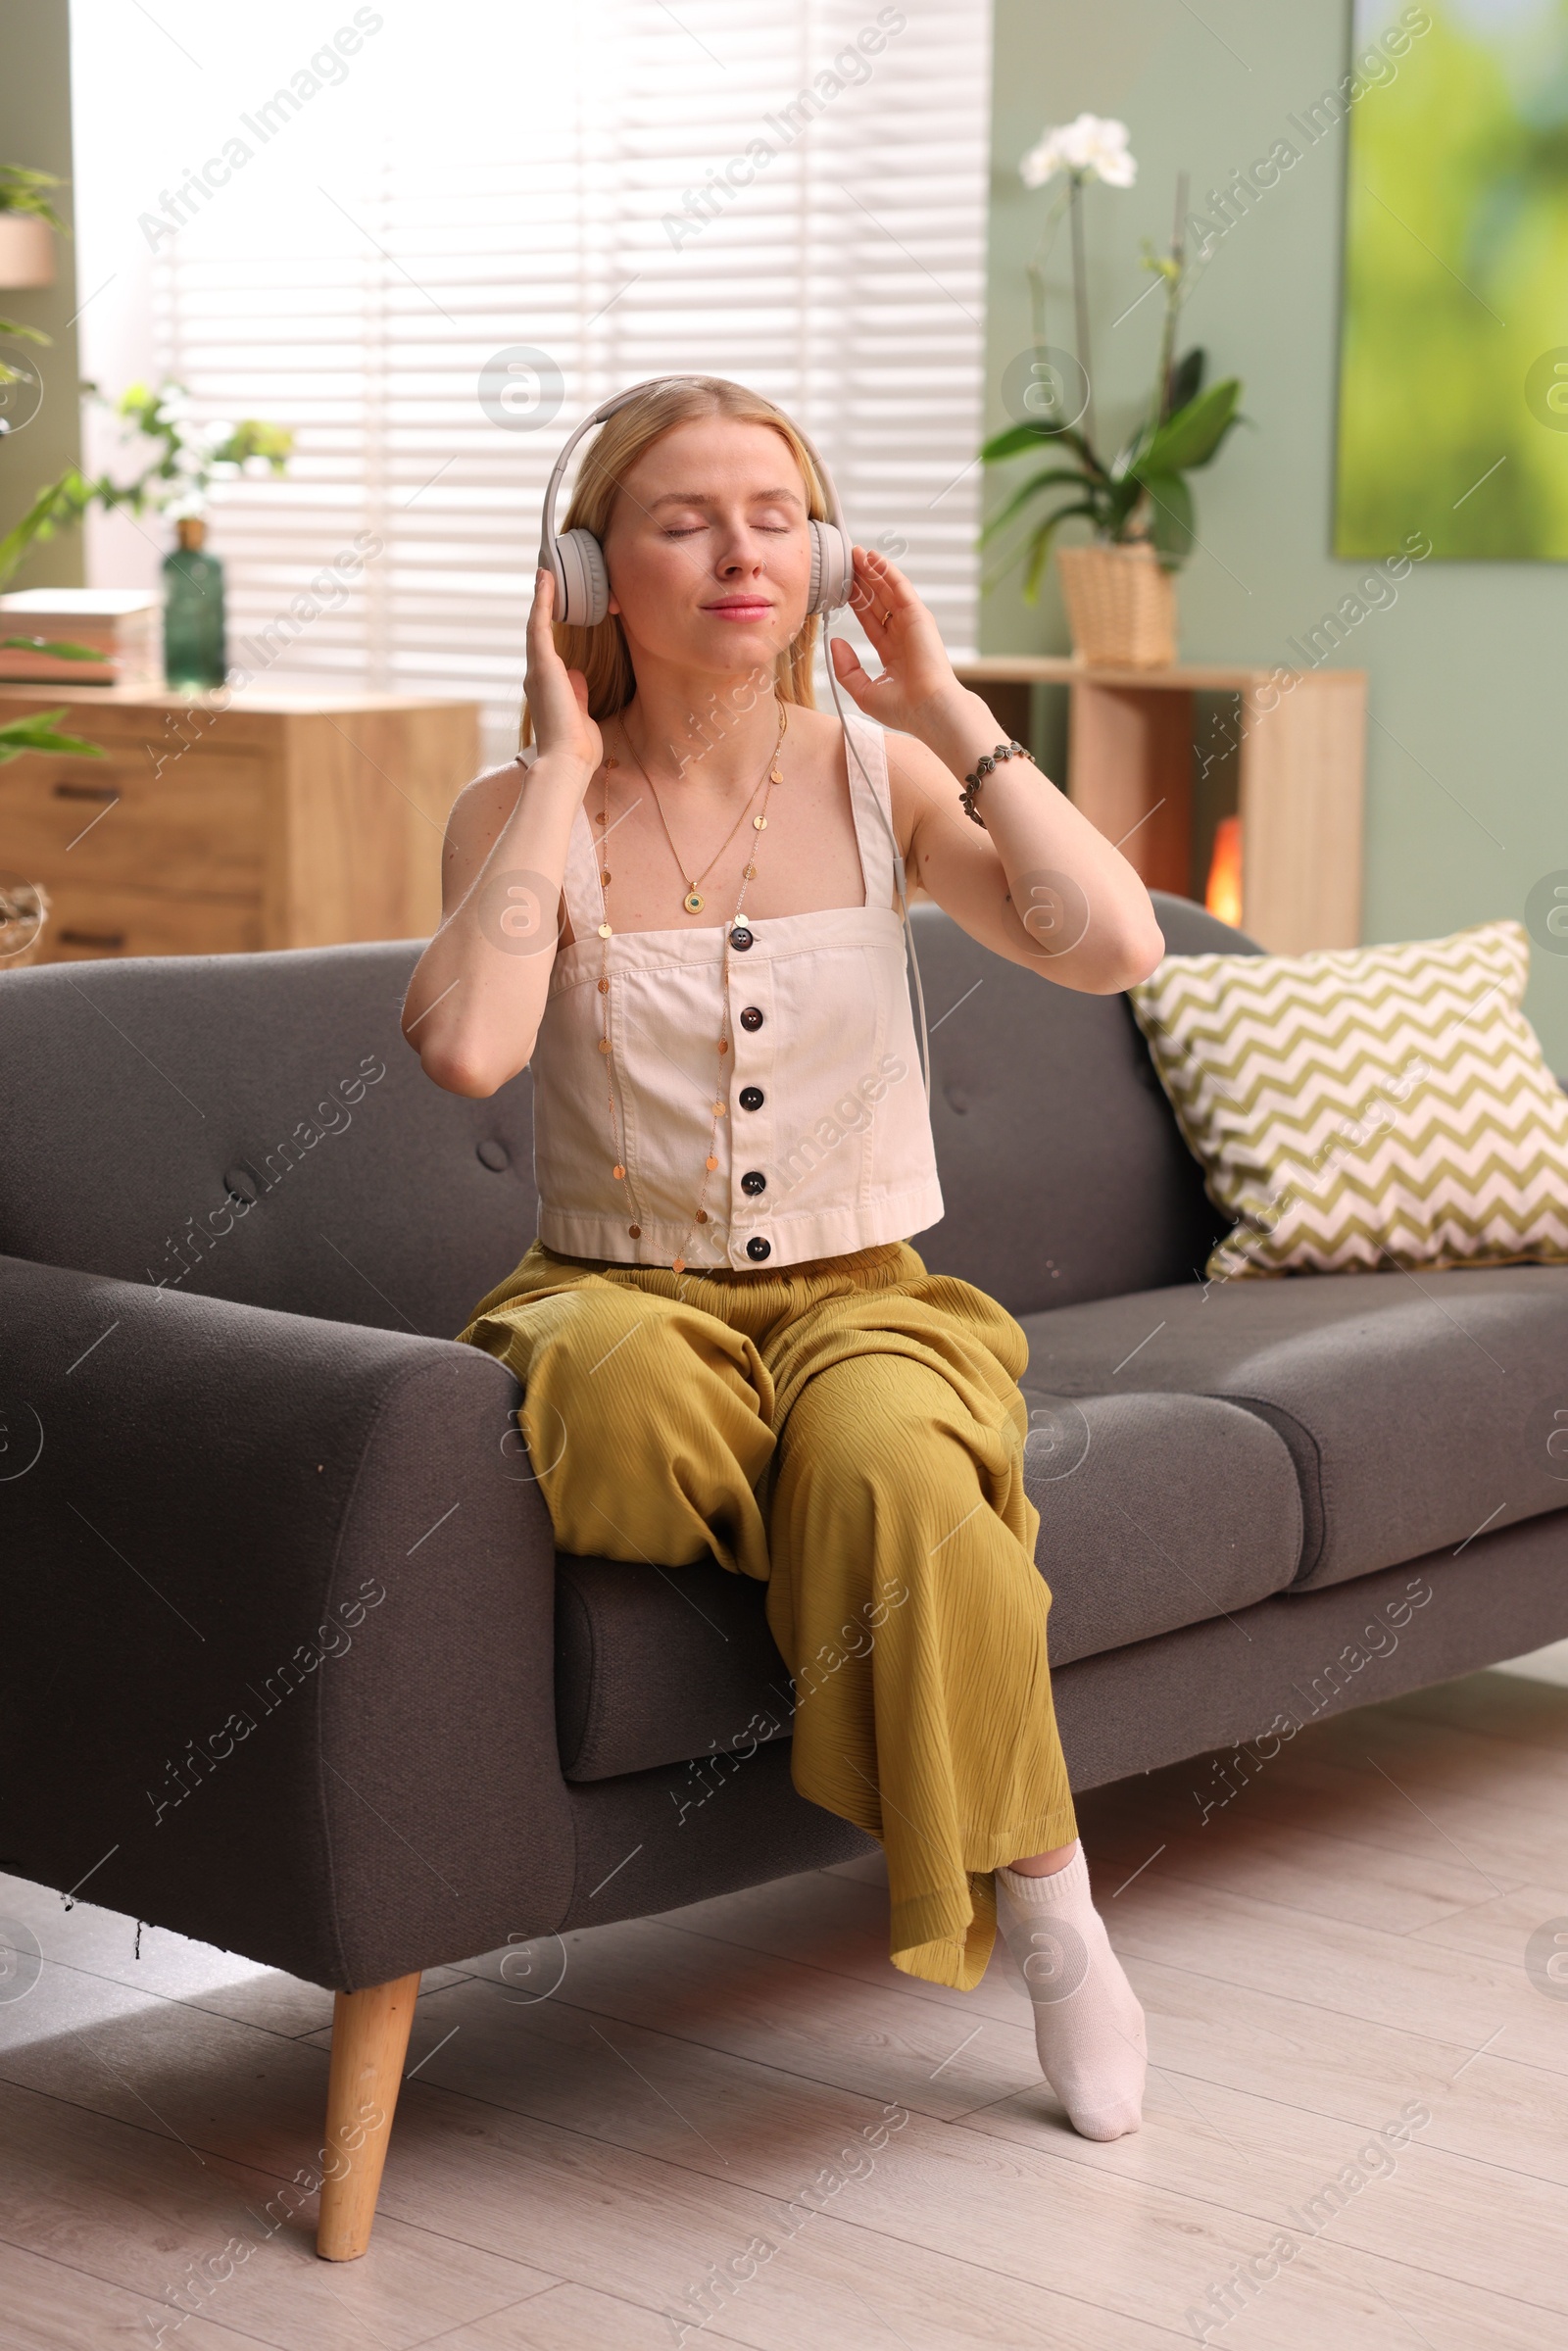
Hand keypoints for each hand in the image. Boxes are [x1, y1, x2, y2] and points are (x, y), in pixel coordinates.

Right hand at [525, 568, 601, 779]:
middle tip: (545, 580)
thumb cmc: (577, 748)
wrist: (567, 761)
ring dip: (541, 597)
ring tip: (545, 572)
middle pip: (537, 633)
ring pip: (536, 625)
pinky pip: (540, 624)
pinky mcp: (543, 665)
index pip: (547, 653)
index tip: (552, 608)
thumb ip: (578, 694)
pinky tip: (546, 579)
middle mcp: (537, 678)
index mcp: (547, 691)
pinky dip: (543, 600)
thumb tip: (577, 676)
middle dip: (541, 606)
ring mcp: (538, 670)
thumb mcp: (581, 715)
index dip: (549, 630)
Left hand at [828, 546, 959, 736]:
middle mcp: (903, 636)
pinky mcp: (919, 616)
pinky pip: (901, 588)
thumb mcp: (863, 691)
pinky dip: (888, 571)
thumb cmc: (903, 708)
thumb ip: (846, 668)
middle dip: (863, 581)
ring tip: (857, 553)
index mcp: (892, 653)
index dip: (856, 602)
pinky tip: (874, 558)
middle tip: (847, 562)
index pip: (870, 620)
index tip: (842, 587)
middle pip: (878, 601)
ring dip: (873, 571)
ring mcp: (912, 624)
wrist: (928, 709)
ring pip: (888, 590)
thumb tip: (835, 641)